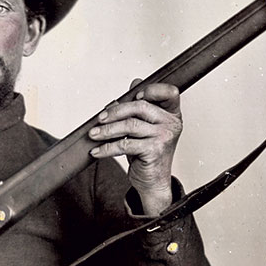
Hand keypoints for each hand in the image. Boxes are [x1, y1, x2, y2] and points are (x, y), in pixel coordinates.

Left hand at [88, 81, 181, 216]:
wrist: (152, 181)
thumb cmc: (148, 153)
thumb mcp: (144, 127)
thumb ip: (139, 107)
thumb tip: (134, 84)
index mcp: (171, 114)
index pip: (169, 92)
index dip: (152, 89)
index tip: (134, 94)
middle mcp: (170, 123)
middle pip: (140, 107)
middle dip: (115, 112)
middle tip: (100, 119)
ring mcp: (164, 137)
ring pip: (130, 125)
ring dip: (107, 130)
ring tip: (94, 134)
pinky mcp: (154, 150)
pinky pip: (125, 144)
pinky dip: (107, 148)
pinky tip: (97, 150)